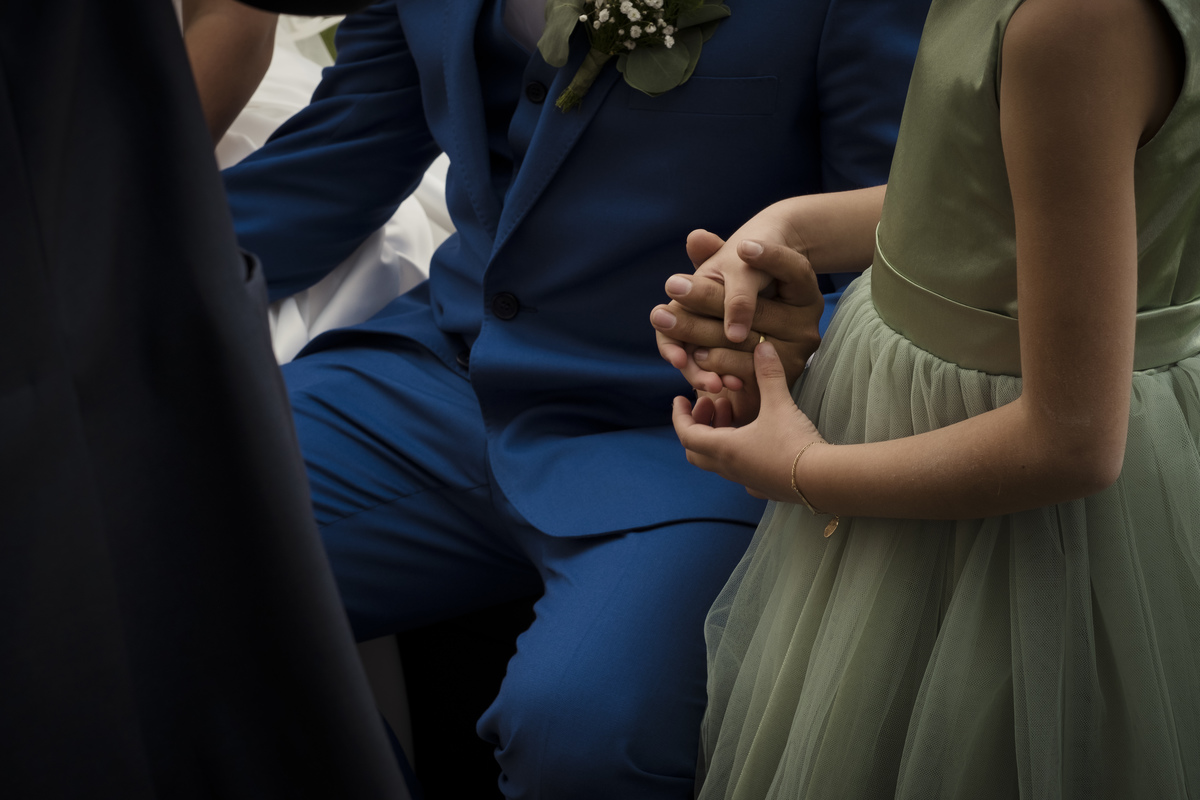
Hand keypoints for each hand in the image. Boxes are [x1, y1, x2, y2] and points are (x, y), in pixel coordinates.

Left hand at [652, 223, 822, 420]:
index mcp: (805, 289)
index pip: (794, 269)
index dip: (771, 258)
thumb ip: (715, 253)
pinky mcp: (776, 380)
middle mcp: (806, 323)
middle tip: (672, 284)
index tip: (743, 246)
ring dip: (704, 334)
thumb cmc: (742, 287)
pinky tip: (689, 356)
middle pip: (759, 311)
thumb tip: (695, 238)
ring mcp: (795, 354)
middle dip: (710, 298)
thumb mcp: (732, 267)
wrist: (753, 340)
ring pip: (746, 344)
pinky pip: (743, 373)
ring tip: (671, 323)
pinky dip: (716, 364)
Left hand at [673, 341, 825, 500]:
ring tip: (734, 413)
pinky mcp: (765, 488)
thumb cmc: (793, 443)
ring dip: (719, 436)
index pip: (687, 434)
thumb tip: (763, 347)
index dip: (680, 415)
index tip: (679, 399)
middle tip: (712, 404)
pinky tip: (753, 441)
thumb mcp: (779, 404)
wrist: (822, 479)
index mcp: (724, 449)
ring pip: (719, 461)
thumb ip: (768, 375)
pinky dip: (738, 454)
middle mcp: (730, 468)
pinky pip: (741, 473)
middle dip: (699, 425)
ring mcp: (747, 481)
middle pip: (697, 451)